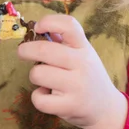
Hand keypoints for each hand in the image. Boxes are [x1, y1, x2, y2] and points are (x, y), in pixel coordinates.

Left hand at [17, 14, 117, 128]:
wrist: (106, 107)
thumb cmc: (87, 75)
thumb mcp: (82, 54)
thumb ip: (63, 41)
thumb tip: (39, 27)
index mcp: (84, 47)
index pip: (69, 25)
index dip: (49, 21)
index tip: (38, 27)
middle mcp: (82, 64)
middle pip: (44, 50)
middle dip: (26, 50)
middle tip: (22, 52)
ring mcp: (77, 86)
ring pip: (38, 74)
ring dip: (35, 75)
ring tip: (43, 79)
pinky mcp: (70, 106)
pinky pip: (40, 99)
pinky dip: (37, 97)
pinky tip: (46, 95)